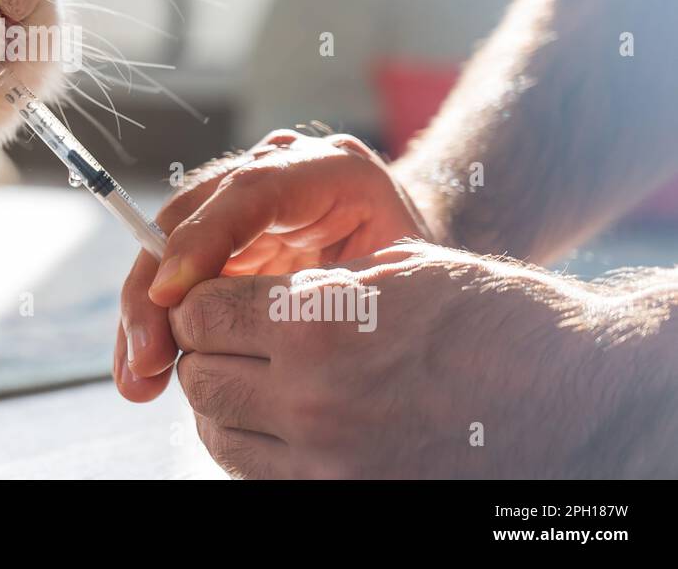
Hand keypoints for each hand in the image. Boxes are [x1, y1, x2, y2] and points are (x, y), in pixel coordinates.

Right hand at [115, 130, 428, 401]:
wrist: (420, 267)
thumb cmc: (420, 283)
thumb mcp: (399, 284)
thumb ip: (338, 294)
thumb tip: (262, 334)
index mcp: (327, 169)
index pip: (250, 190)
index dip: (204, 241)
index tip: (171, 298)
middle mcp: (270, 171)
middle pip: (187, 217)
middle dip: (155, 290)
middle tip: (147, 360)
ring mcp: (237, 202)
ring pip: (163, 246)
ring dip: (143, 314)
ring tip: (137, 381)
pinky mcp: (219, 238)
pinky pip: (170, 275)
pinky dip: (153, 323)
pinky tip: (141, 370)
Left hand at [169, 245, 677, 477]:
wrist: (572, 395)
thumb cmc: (489, 316)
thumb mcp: (393, 271)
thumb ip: (303, 288)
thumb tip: (235, 298)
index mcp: (318, 323)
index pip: (200, 313)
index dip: (198, 301)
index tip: (210, 298)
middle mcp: (311, 398)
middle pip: (199, 377)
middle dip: (204, 351)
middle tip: (232, 337)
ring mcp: (327, 461)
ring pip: (218, 434)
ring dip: (224, 402)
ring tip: (259, 378)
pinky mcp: (342, 499)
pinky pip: (258, 474)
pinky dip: (254, 445)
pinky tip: (286, 419)